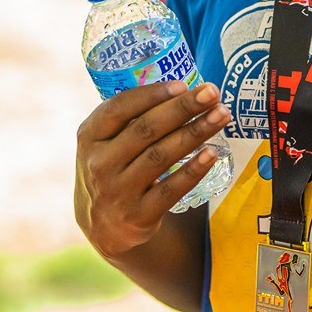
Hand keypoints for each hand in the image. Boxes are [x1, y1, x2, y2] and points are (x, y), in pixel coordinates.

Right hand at [75, 81, 229, 258]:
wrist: (103, 227)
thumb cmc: (113, 170)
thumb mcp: (104, 144)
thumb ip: (129, 120)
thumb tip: (180, 90)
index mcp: (90, 137)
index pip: (119, 108)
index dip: (152, 94)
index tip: (183, 84)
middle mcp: (100, 163)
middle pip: (146, 129)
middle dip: (183, 108)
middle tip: (212, 93)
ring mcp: (118, 191)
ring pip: (161, 156)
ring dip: (195, 132)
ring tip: (221, 116)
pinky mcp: (138, 216)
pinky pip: (170, 190)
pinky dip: (193, 170)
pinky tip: (212, 153)